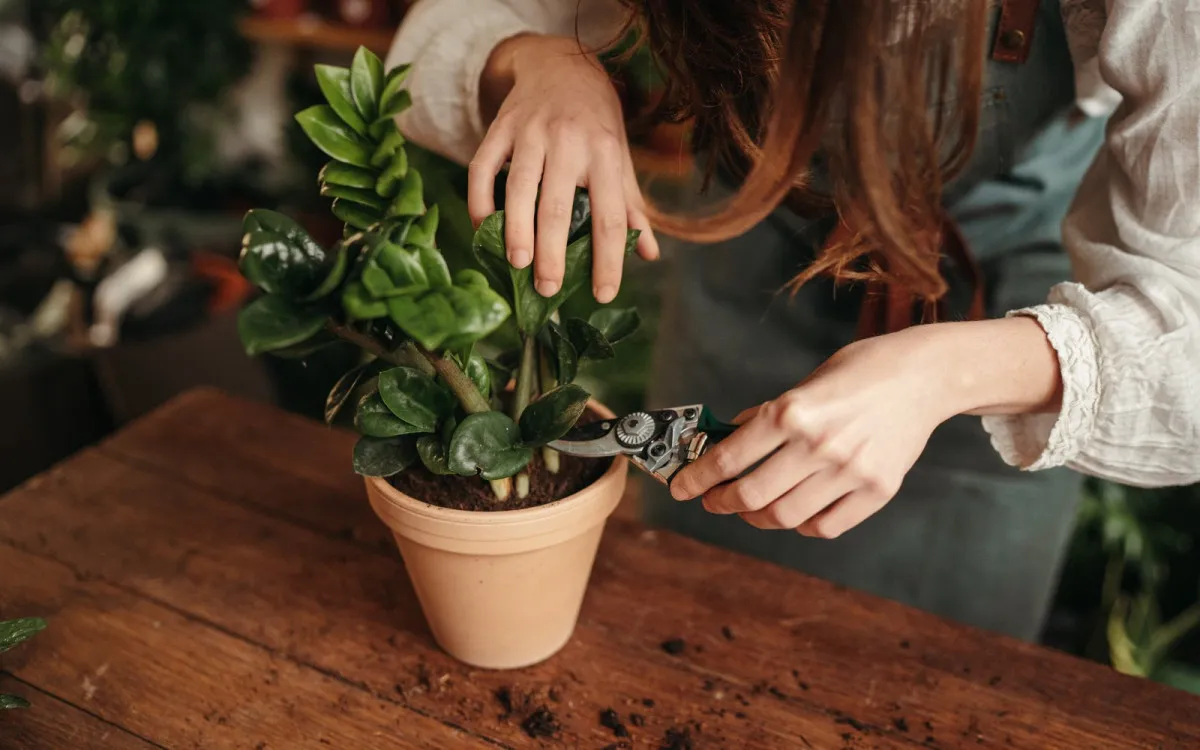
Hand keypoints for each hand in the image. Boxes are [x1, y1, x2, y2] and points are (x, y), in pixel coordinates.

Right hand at [469, 34, 658, 303]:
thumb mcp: (619, 159)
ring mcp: (531, 132)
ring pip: (519, 188)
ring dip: (515, 231)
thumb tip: (649, 254)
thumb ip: (631, 207)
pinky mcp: (501, 127)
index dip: (608, 259)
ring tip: (517, 264)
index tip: (602, 293)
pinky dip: (478, 200)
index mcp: (606, 155)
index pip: (610, 217)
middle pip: (558, 206)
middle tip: (547, 290)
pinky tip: (482, 230)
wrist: (560, 65)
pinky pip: (483, 168)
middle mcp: (570, 142)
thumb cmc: (596, 124)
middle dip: (553, 253)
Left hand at [669, 319, 1063, 537]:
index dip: (696, 479)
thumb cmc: (859, 372)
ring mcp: (850, 471)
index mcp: (791, 411)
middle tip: (713, 500)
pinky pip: (825, 526)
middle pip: (750, 496)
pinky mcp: (877, 490)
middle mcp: (817, 445)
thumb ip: (766, 417)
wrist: (924, 376)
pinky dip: (802, 525)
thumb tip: (726, 443)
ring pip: (785, 517)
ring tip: (751, 508)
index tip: (681, 488)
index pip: (728, 458)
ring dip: (758, 518)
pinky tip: (795, 512)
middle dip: (721, 502)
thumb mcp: (803, 384)